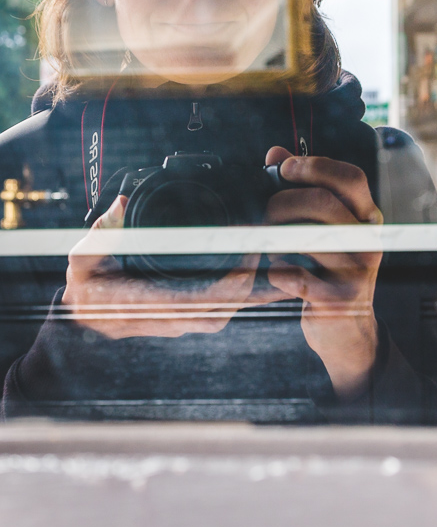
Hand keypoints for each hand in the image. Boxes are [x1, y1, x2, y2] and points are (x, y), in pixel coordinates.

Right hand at [62, 195, 288, 338]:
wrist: (82, 317)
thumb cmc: (86, 285)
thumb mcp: (84, 256)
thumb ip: (103, 230)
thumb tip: (120, 203)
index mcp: (143, 304)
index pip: (194, 301)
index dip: (227, 285)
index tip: (247, 261)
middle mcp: (165, 319)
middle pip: (220, 310)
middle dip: (249, 283)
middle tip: (265, 248)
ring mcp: (177, 323)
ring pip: (224, 313)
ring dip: (249, 290)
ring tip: (264, 255)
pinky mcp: (185, 320)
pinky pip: (219, 312)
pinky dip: (240, 295)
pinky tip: (254, 273)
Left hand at [256, 146, 382, 401]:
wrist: (347, 330)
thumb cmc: (329, 271)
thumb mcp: (325, 229)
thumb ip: (303, 188)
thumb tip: (275, 153)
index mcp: (367, 218)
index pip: (351, 178)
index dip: (316, 166)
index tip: (285, 168)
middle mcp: (368, 240)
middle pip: (326, 203)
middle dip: (284, 200)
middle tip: (265, 210)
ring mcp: (357, 271)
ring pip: (308, 238)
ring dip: (276, 237)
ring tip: (266, 243)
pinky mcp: (339, 300)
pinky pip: (297, 276)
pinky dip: (277, 271)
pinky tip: (274, 271)